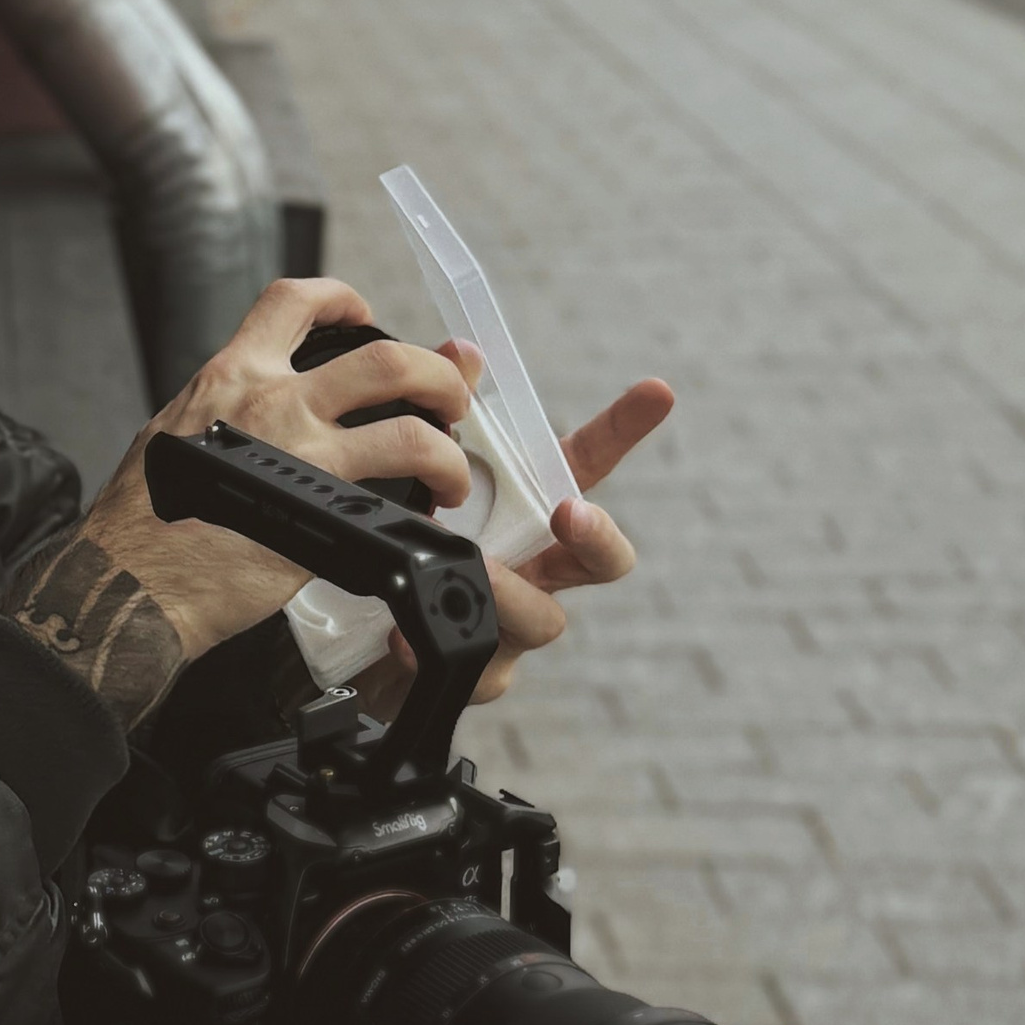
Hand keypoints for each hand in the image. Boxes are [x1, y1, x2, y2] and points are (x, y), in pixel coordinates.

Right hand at [83, 279, 475, 667]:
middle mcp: (272, 404)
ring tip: (450, 474)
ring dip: (448, 452)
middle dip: (437, 374)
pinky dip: (419, 514)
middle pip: (385, 359)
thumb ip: (233, 409)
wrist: (131, 578)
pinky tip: (416, 527)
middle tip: (447, 398)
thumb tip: (269, 406)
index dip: (342, 296)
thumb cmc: (143, 517)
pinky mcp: (323, 517)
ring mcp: (302, 459)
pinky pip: (394, 505)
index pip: (293, 301)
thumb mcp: (181, 431)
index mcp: (232, 376)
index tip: (364, 314)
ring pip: (408, 432)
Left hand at [432, 355, 674, 704]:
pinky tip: (408, 638)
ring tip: (474, 574)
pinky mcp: (481, 672)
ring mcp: (515, 624)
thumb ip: (448, 420)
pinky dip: (440, 650)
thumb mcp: (424, 481)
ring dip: (509, 593)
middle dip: (596, 535)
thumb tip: (462, 353)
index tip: (654, 390)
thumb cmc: (418, 549)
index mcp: (530, 512)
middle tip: (568, 514)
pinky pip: (482, 670)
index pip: (587, 464)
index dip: (624, 428)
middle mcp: (537, 568)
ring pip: (541, 619)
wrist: (370, 640)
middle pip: (601, 557)